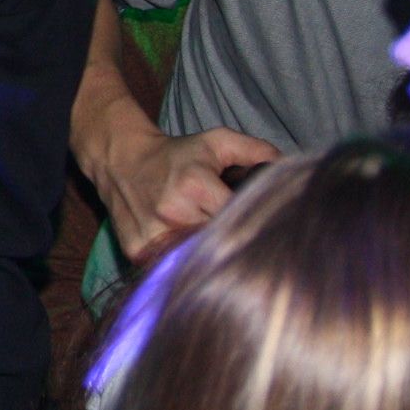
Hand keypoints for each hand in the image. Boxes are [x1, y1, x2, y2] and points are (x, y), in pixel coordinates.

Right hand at [90, 122, 281, 258]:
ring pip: (194, 260)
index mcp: (196, 185)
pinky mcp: (136, 250)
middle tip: (233, 236)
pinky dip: (178, 263)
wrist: (121, 160)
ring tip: (209, 244)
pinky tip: (183, 250)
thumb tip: (288, 168)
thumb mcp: (216, 142)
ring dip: (204, 256)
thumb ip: (256, 150)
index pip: (237, 218)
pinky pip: (168, 267)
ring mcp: (153, 234)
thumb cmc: (176, 155)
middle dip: (228, 241)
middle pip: (218, 243)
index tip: (253, 224)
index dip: (248, 223)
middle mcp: (173, 212)